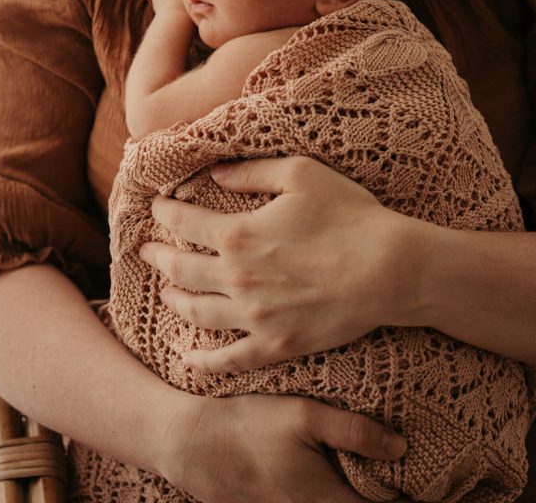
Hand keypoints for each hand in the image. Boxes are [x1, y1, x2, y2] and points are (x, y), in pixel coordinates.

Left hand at [140, 156, 419, 371]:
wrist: (389, 270)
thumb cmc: (348, 215)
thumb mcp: (299, 174)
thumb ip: (250, 172)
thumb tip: (213, 173)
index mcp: (237, 234)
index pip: (184, 223)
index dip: (165, 213)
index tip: (156, 207)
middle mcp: (236, 278)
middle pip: (181, 269)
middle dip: (158, 257)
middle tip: (146, 251)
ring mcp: (254, 316)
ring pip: (197, 312)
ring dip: (173, 300)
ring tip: (163, 293)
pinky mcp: (276, 344)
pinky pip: (231, 359)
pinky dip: (204, 362)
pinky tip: (189, 360)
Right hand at [164, 392, 405, 502]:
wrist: (192, 445)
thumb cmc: (249, 425)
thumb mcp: (303, 415)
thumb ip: (354, 430)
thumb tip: (401, 446)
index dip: (410, 502)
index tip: (436, 492)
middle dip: (383, 497)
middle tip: (408, 482)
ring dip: (356, 493)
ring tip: (374, 480)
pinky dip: (332, 495)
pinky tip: (335, 477)